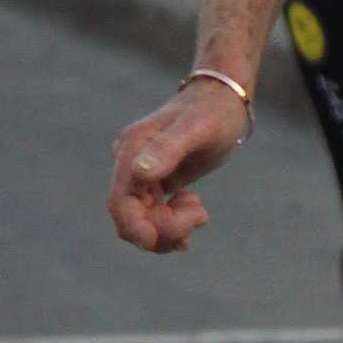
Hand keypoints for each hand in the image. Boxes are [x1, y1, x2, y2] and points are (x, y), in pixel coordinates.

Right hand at [108, 80, 249, 251]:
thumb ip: (167, 149)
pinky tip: (195, 211)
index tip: (157, 241)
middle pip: (132, 217)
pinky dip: (173, 224)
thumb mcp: (196, 128)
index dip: (134, 228)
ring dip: (171, 227)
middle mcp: (130, 163)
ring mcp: (140, 175)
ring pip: (143, 221)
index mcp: (132, 149)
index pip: (120, 201)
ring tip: (201, 211)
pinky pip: (154, 216)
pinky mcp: (154, 183)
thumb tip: (139, 173)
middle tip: (200, 215)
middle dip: (163, 228)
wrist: (223, 100)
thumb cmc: (213, 111)